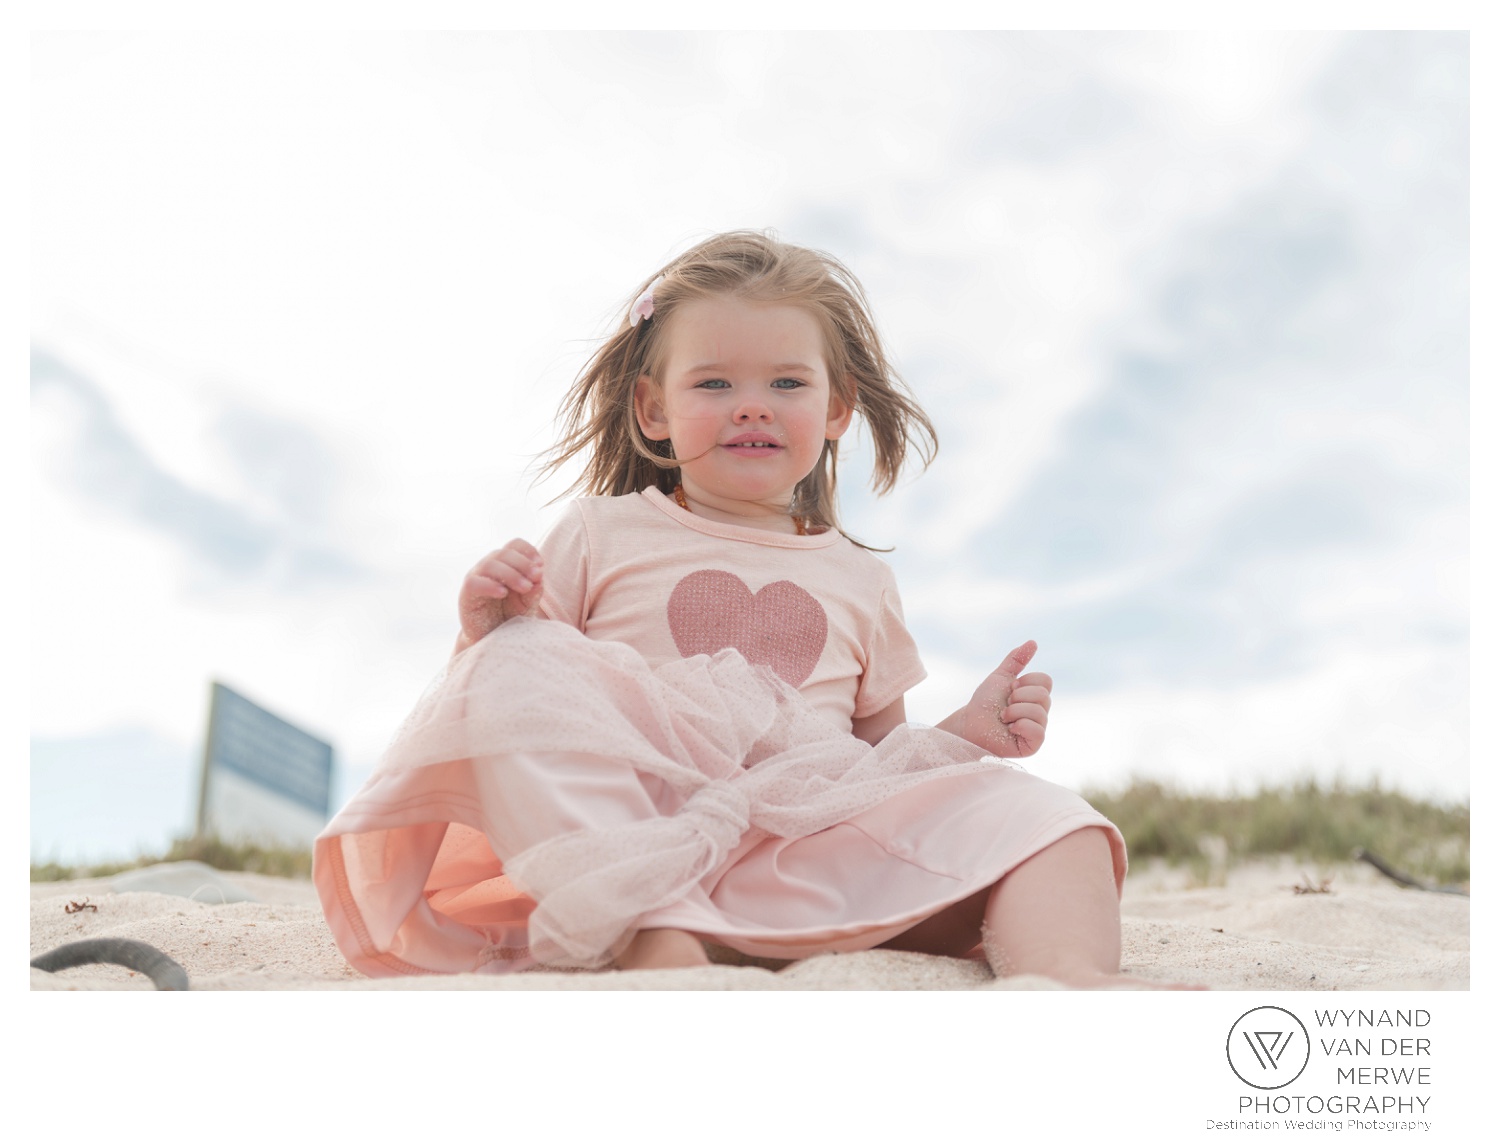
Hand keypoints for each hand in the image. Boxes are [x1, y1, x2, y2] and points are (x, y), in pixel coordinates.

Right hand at [456, 539, 543, 650]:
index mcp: (505, 563)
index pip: (515, 544)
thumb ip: (534, 591)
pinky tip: (503, 593)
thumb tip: (539, 576)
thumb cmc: (511, 617)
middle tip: (536, 577)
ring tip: (525, 588)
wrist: (492, 639)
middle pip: (504, 552)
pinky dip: (490, 585)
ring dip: (511, 574)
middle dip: (523, 564)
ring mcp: (476, 578)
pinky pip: (475, 582)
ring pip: (490, 564)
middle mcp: (489, 566)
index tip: (540, 565)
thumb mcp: (528, 604)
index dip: (528, 551)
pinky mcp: (466, 593)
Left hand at [955, 640, 1051, 758]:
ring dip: (1015, 712)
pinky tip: (1010, 729)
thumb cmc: (985, 703)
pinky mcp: (1033, 745)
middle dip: (1018, 697)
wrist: (970, 723)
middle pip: (1044, 695)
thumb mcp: (1000, 677)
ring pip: (1040, 713)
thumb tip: (1033, 642)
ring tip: (1004, 718)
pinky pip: (1038, 731)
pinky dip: (1021, 726)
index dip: (1025, 682)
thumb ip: (1016, 660)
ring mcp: (1038, 729)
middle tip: (1005, 705)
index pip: (1046, 680)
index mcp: (1035, 696)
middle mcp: (1040, 712)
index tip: (1009, 689)